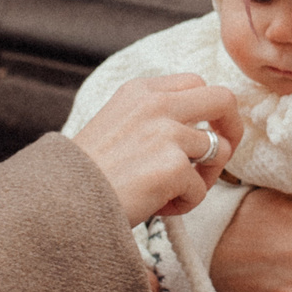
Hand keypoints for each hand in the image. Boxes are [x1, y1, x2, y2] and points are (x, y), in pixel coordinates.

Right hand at [71, 74, 242, 225]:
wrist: (58, 202)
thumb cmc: (86, 174)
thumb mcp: (117, 125)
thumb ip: (155, 118)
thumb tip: (205, 134)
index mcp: (141, 90)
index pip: (197, 84)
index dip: (210, 111)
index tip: (206, 135)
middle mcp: (157, 103)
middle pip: (224, 99)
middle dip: (232, 129)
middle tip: (220, 158)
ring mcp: (166, 132)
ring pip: (217, 152)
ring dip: (202, 179)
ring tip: (168, 195)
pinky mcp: (173, 165)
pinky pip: (201, 189)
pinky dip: (183, 205)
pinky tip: (154, 207)